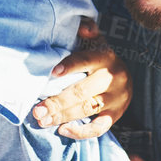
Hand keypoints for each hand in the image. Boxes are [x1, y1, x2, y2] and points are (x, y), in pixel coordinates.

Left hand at [31, 20, 131, 139]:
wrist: (124, 77)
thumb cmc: (99, 57)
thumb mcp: (94, 41)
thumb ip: (87, 31)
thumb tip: (84, 28)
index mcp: (106, 57)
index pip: (86, 60)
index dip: (70, 66)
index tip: (52, 72)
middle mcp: (114, 78)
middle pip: (82, 91)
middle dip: (57, 102)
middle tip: (37, 111)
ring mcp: (116, 99)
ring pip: (87, 109)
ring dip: (62, 116)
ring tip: (42, 120)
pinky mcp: (115, 115)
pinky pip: (99, 128)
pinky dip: (81, 132)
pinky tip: (62, 130)